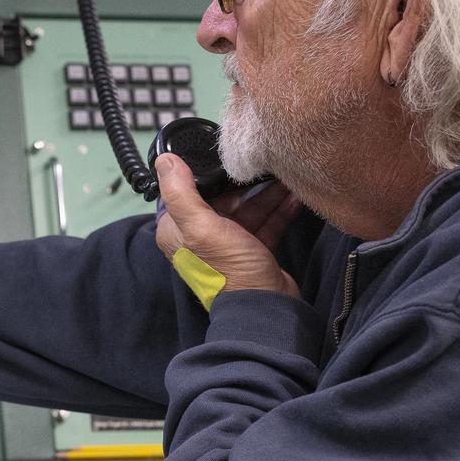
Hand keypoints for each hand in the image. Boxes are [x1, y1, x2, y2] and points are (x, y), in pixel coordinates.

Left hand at [153, 155, 303, 298]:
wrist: (264, 306)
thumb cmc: (229, 268)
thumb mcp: (201, 227)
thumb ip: (181, 193)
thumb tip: (164, 160)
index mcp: (177, 231)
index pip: (186, 192)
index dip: (204, 174)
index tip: (224, 155)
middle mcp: (199, 236)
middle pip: (221, 199)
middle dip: (244, 183)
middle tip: (264, 163)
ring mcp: (227, 243)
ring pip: (246, 209)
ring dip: (266, 193)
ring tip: (285, 174)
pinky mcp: (252, 250)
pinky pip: (265, 222)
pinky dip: (278, 209)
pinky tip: (295, 194)